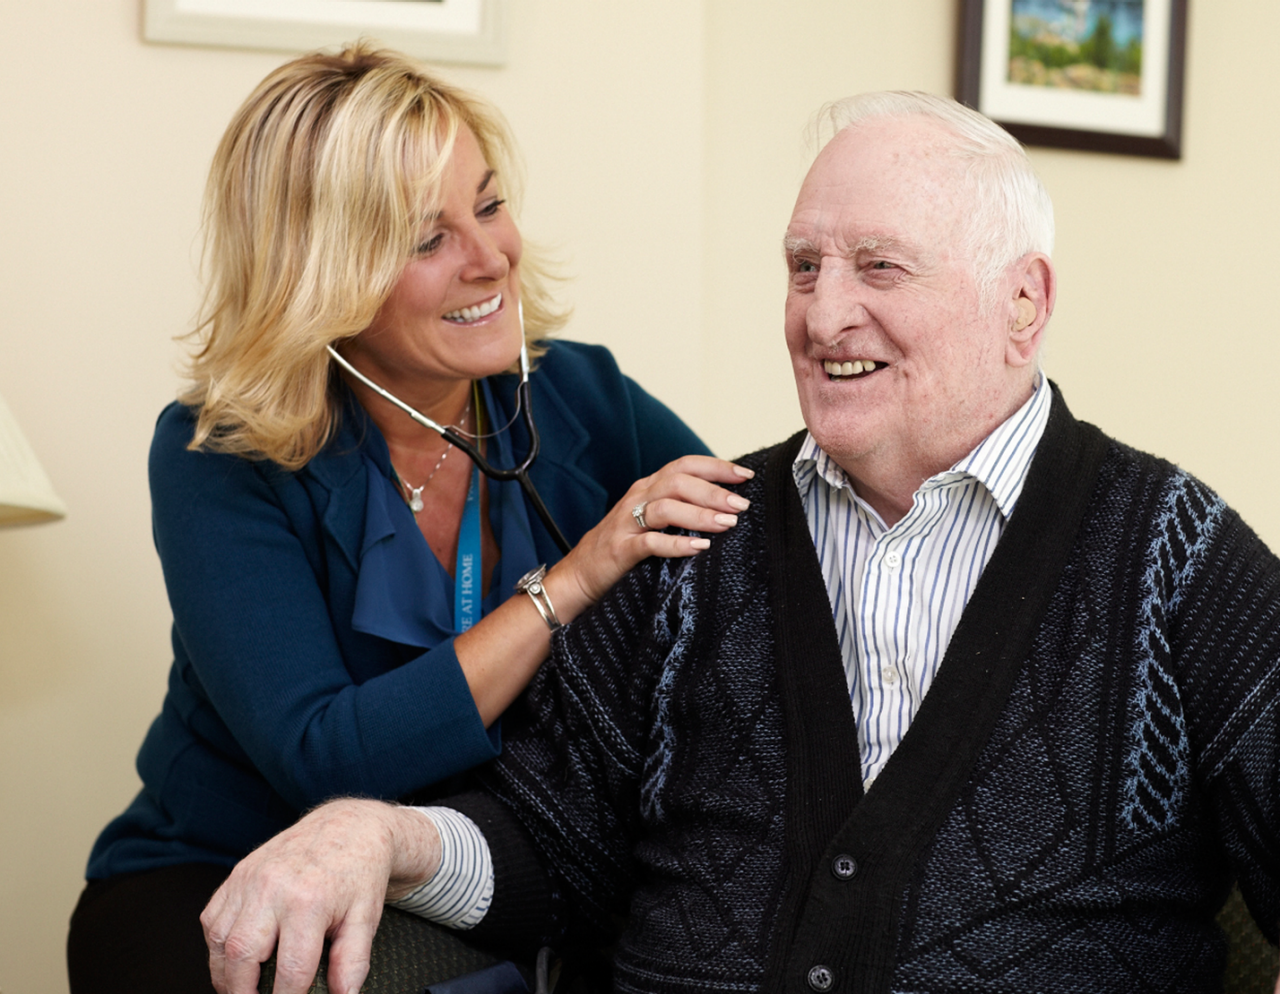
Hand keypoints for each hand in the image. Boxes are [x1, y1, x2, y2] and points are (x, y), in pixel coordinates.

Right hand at [201, 799, 440, 993]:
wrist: (350, 826)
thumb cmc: (358, 873)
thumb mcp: (366, 918)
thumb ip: (352, 961)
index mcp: (308, 901)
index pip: (290, 971)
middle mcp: (272, 888)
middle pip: (241, 956)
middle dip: (243, 993)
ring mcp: (249, 879)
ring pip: (218, 940)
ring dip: (225, 974)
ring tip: (243, 990)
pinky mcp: (238, 874)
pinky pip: (212, 918)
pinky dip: (217, 946)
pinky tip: (234, 960)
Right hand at [548, 455, 753, 613]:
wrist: (579, 575)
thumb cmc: (625, 546)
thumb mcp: (651, 519)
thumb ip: (680, 506)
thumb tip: (727, 503)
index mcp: (648, 487)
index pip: (684, 465)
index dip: (716, 467)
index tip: (746, 475)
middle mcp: (637, 499)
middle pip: (678, 482)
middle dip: (713, 491)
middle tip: (741, 504)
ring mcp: (626, 524)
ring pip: (665, 508)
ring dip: (699, 513)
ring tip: (727, 523)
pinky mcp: (620, 550)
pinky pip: (650, 543)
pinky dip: (677, 543)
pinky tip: (700, 547)